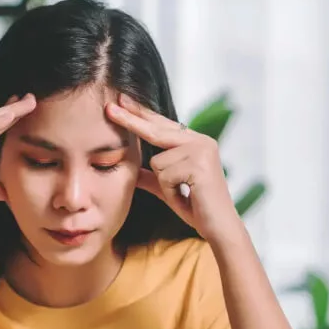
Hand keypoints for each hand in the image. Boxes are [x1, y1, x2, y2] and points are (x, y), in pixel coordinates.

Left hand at [106, 93, 243, 241]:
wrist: (219, 227)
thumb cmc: (196, 207)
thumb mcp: (168, 189)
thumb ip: (151, 177)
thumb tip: (130, 170)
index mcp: (196, 142)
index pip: (162, 125)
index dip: (140, 114)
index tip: (121, 101)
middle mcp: (201, 141)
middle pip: (156, 131)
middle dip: (131, 121)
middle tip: (108, 107)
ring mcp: (202, 150)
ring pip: (157, 161)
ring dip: (165, 184)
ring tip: (184, 193)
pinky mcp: (198, 165)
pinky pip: (164, 175)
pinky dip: (171, 191)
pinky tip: (188, 196)